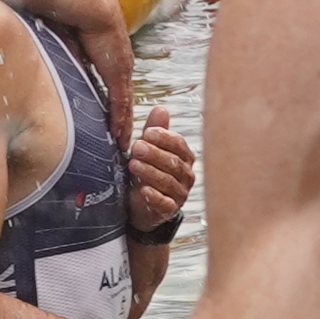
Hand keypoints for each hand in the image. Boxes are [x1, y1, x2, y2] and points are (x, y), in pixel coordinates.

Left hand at [123, 101, 196, 232]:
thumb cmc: (147, 173)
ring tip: (133, 164)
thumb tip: (161, 108)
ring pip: (168, 182)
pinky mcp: (170, 210)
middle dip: (154, 154)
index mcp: (184, 157)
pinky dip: (155, 197)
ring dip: (150, 172)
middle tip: (136, 147)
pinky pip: (165, 204)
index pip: (179, 144)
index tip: (148, 132)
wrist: (141, 205)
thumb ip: (154, 131)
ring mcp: (180, 194)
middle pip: (173, 162)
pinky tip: (143, 191)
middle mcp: (186, 175)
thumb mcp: (149, 150)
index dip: (164, 138)